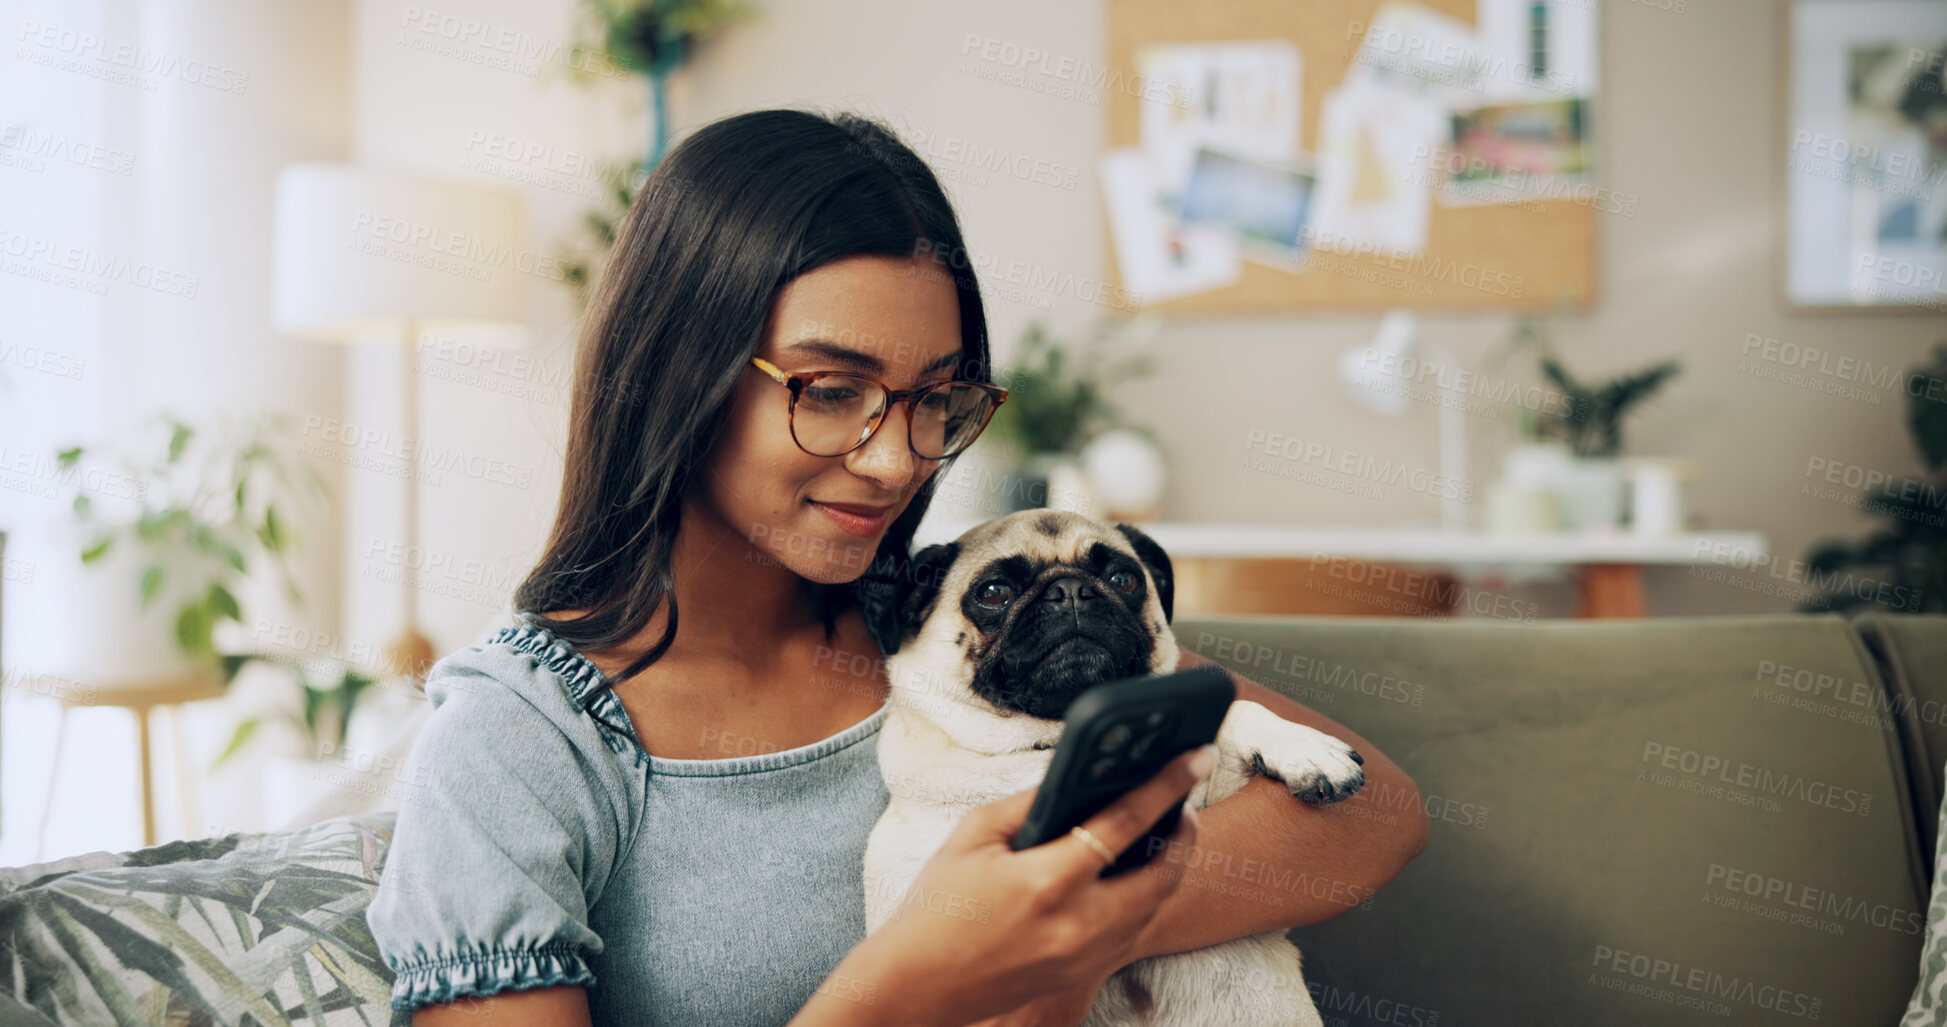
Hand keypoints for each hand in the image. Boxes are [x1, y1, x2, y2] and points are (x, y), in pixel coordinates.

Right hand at [841, 744, 1213, 1026]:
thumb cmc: (938, 906)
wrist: (918, 985)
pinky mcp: (1083, 974)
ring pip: (1155, 906)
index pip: (1126, 821)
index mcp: (1048, 880)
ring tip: (1166, 832)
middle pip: (1163, 873)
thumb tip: (1077, 777)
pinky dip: (1145, 897)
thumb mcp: (974, 835)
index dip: (1167, 785)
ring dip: (1168, 866)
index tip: (1194, 758)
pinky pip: (1134, 931)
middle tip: (1185, 800)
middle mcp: (1078, 923)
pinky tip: (1136, 873)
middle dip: (1184, 833)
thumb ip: (1031, 802)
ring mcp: (1085, 955)